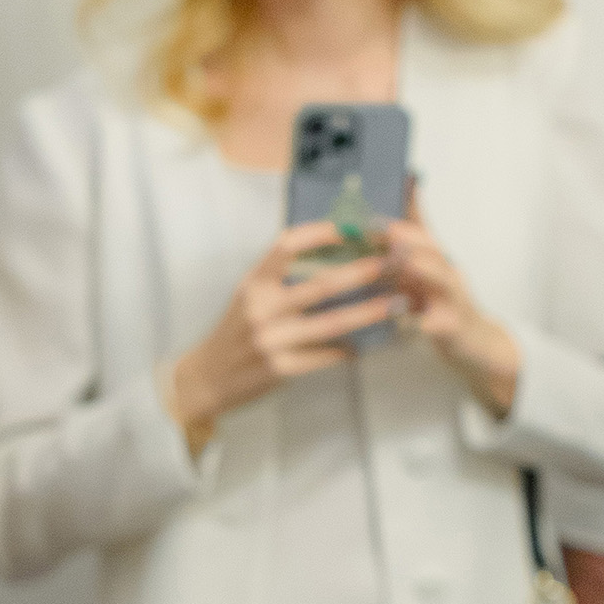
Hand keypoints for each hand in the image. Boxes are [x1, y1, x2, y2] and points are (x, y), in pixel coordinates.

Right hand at [165, 221, 400, 447]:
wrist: (208, 377)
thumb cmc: (236, 331)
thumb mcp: (248, 296)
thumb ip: (278, 276)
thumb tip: (331, 251)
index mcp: (254, 283)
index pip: (287, 245)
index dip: (322, 233)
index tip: (353, 227)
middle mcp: (261, 308)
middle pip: (320, 285)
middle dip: (361, 272)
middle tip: (392, 262)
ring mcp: (271, 339)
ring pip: (330, 323)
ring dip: (367, 312)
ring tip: (396, 304)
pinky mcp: (280, 368)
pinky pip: (324, 356)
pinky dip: (347, 351)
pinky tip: (363, 347)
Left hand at [379, 201, 518, 416]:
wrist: (475, 343)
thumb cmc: (440, 307)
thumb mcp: (419, 279)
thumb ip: (397, 259)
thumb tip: (366, 238)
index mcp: (436, 260)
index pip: (422, 229)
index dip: (409, 208)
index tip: (389, 192)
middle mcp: (448, 273)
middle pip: (433, 248)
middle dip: (407, 234)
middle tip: (378, 226)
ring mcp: (454, 299)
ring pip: (443, 279)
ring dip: (422, 267)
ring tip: (401, 259)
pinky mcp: (453, 327)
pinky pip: (437, 324)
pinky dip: (421, 322)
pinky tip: (404, 322)